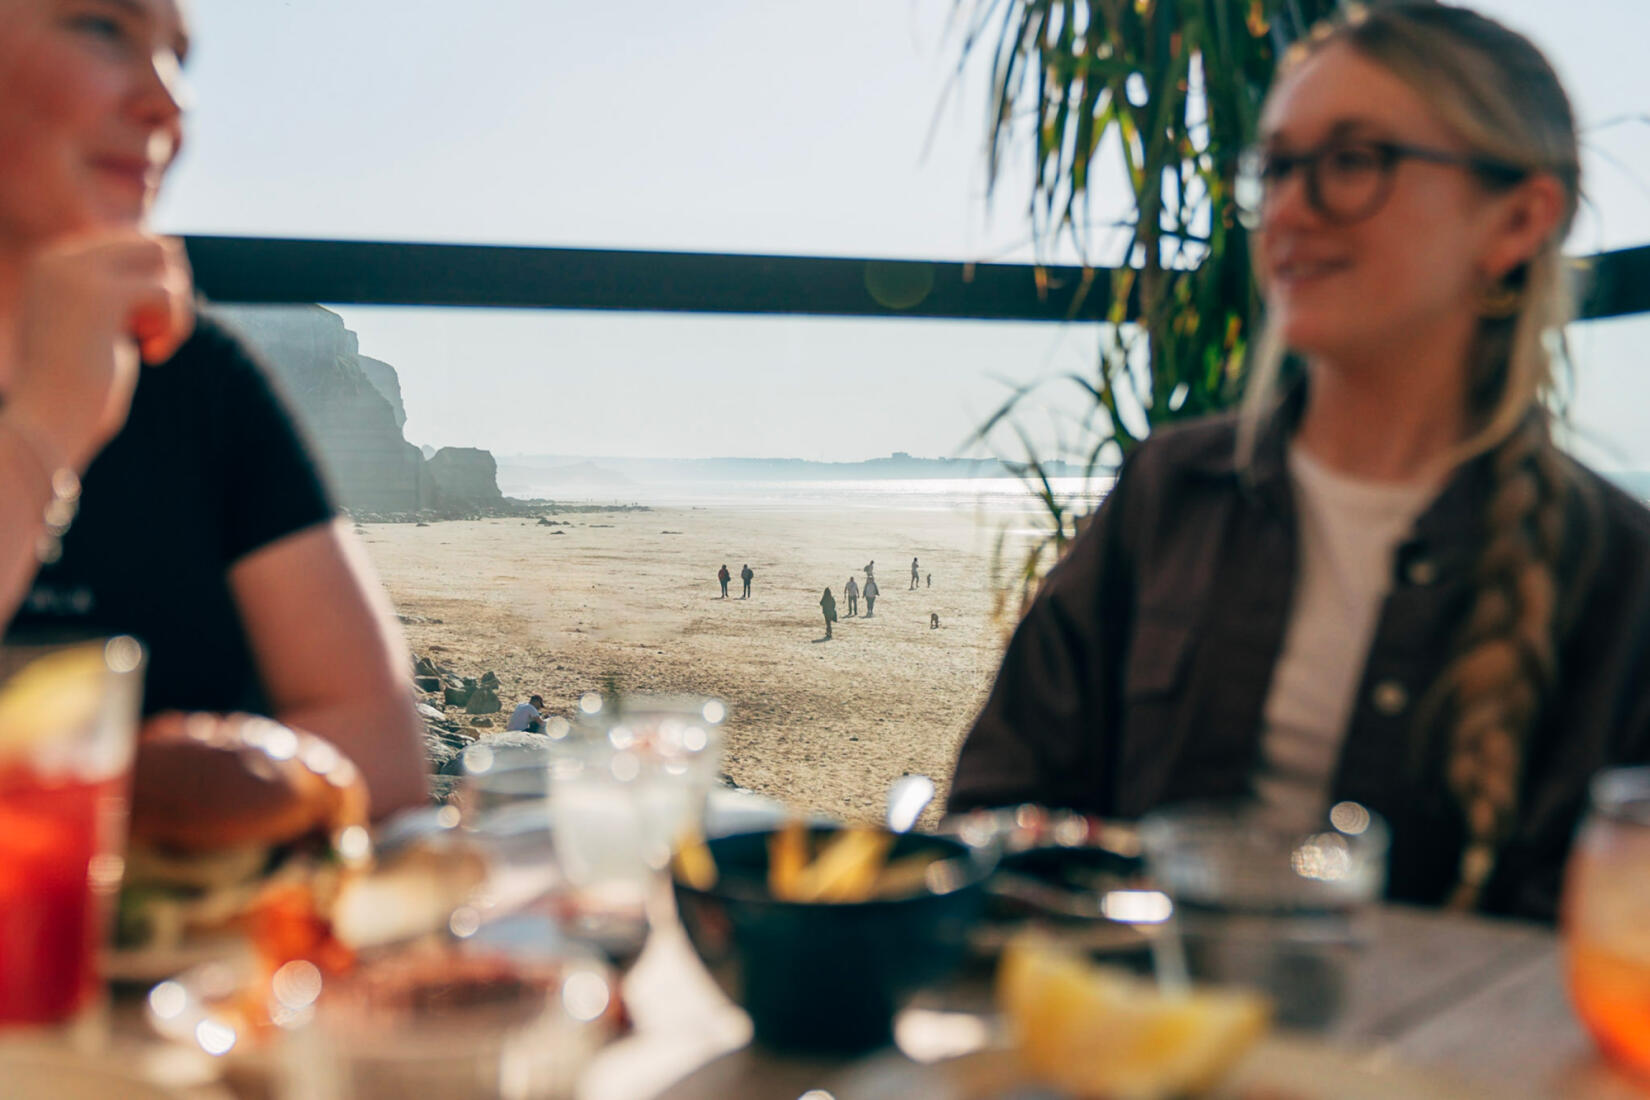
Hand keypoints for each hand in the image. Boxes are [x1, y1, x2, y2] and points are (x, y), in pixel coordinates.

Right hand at [6, 231, 193, 471]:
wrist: (45, 423)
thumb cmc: (76, 389)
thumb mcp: (100, 330)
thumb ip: (124, 295)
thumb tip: (171, 253)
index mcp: (53, 264)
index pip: (129, 243)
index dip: (155, 284)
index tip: (144, 328)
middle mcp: (60, 258)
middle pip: (152, 243)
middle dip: (173, 287)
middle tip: (159, 332)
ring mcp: (77, 272)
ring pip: (163, 256)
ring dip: (176, 304)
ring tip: (154, 343)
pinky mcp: (100, 294)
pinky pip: (166, 290)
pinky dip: (174, 325)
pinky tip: (152, 355)